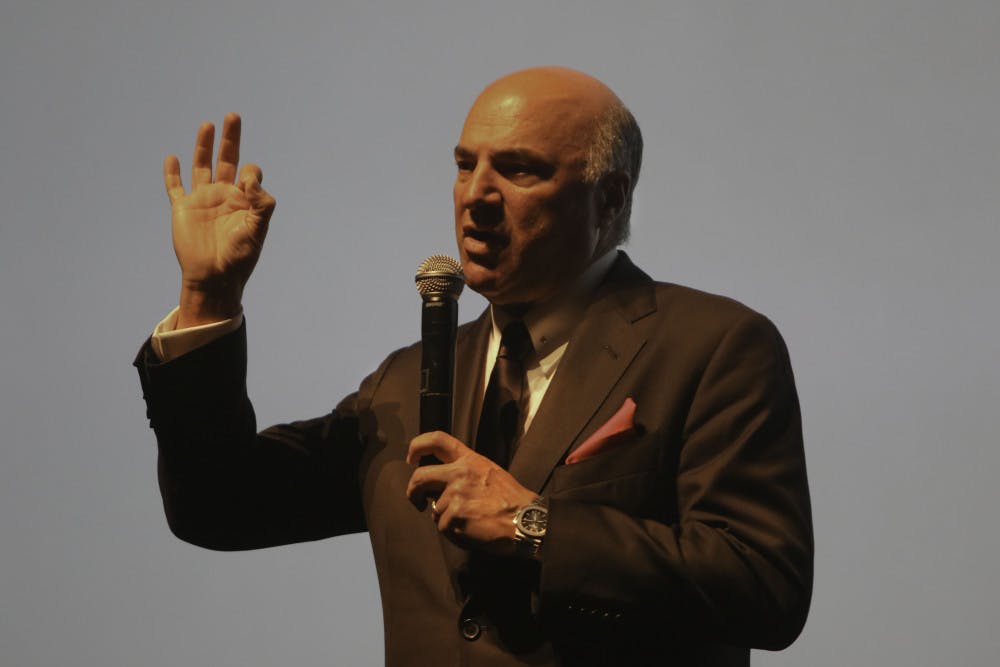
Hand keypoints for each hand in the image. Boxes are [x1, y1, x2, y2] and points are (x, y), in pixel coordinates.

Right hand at [164, 113, 275, 326]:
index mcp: (244, 200)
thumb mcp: (258, 230)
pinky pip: (175, 187)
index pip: (250, 174)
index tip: (248, 185)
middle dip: (230, 138)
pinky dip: (172, 172)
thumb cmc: (240, 257)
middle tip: (233, 116)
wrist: (214, 277)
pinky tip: (173, 158)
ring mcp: (202, 200)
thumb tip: (253, 177)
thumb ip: (262, 203)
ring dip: (204, 146)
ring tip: (208, 124)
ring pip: (202, 166)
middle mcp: (223, 195)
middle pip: (227, 159)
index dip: (251, 174)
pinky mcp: (182, 208)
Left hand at [406, 432, 536, 554]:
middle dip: (413, 492)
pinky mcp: (455, 516)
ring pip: (434, 509)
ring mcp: (456, 494)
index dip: (417, 447)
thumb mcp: (490, 472)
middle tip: (416, 501)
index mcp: (470, 460)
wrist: (527, 521)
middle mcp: (460, 473)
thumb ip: (465, 472)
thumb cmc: (511, 500)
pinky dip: (453, 533)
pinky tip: (471, 530)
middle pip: (420, 477)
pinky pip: (443, 527)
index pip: (437, 440)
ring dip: (446, 518)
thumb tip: (441, 484)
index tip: (412, 458)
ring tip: (469, 521)